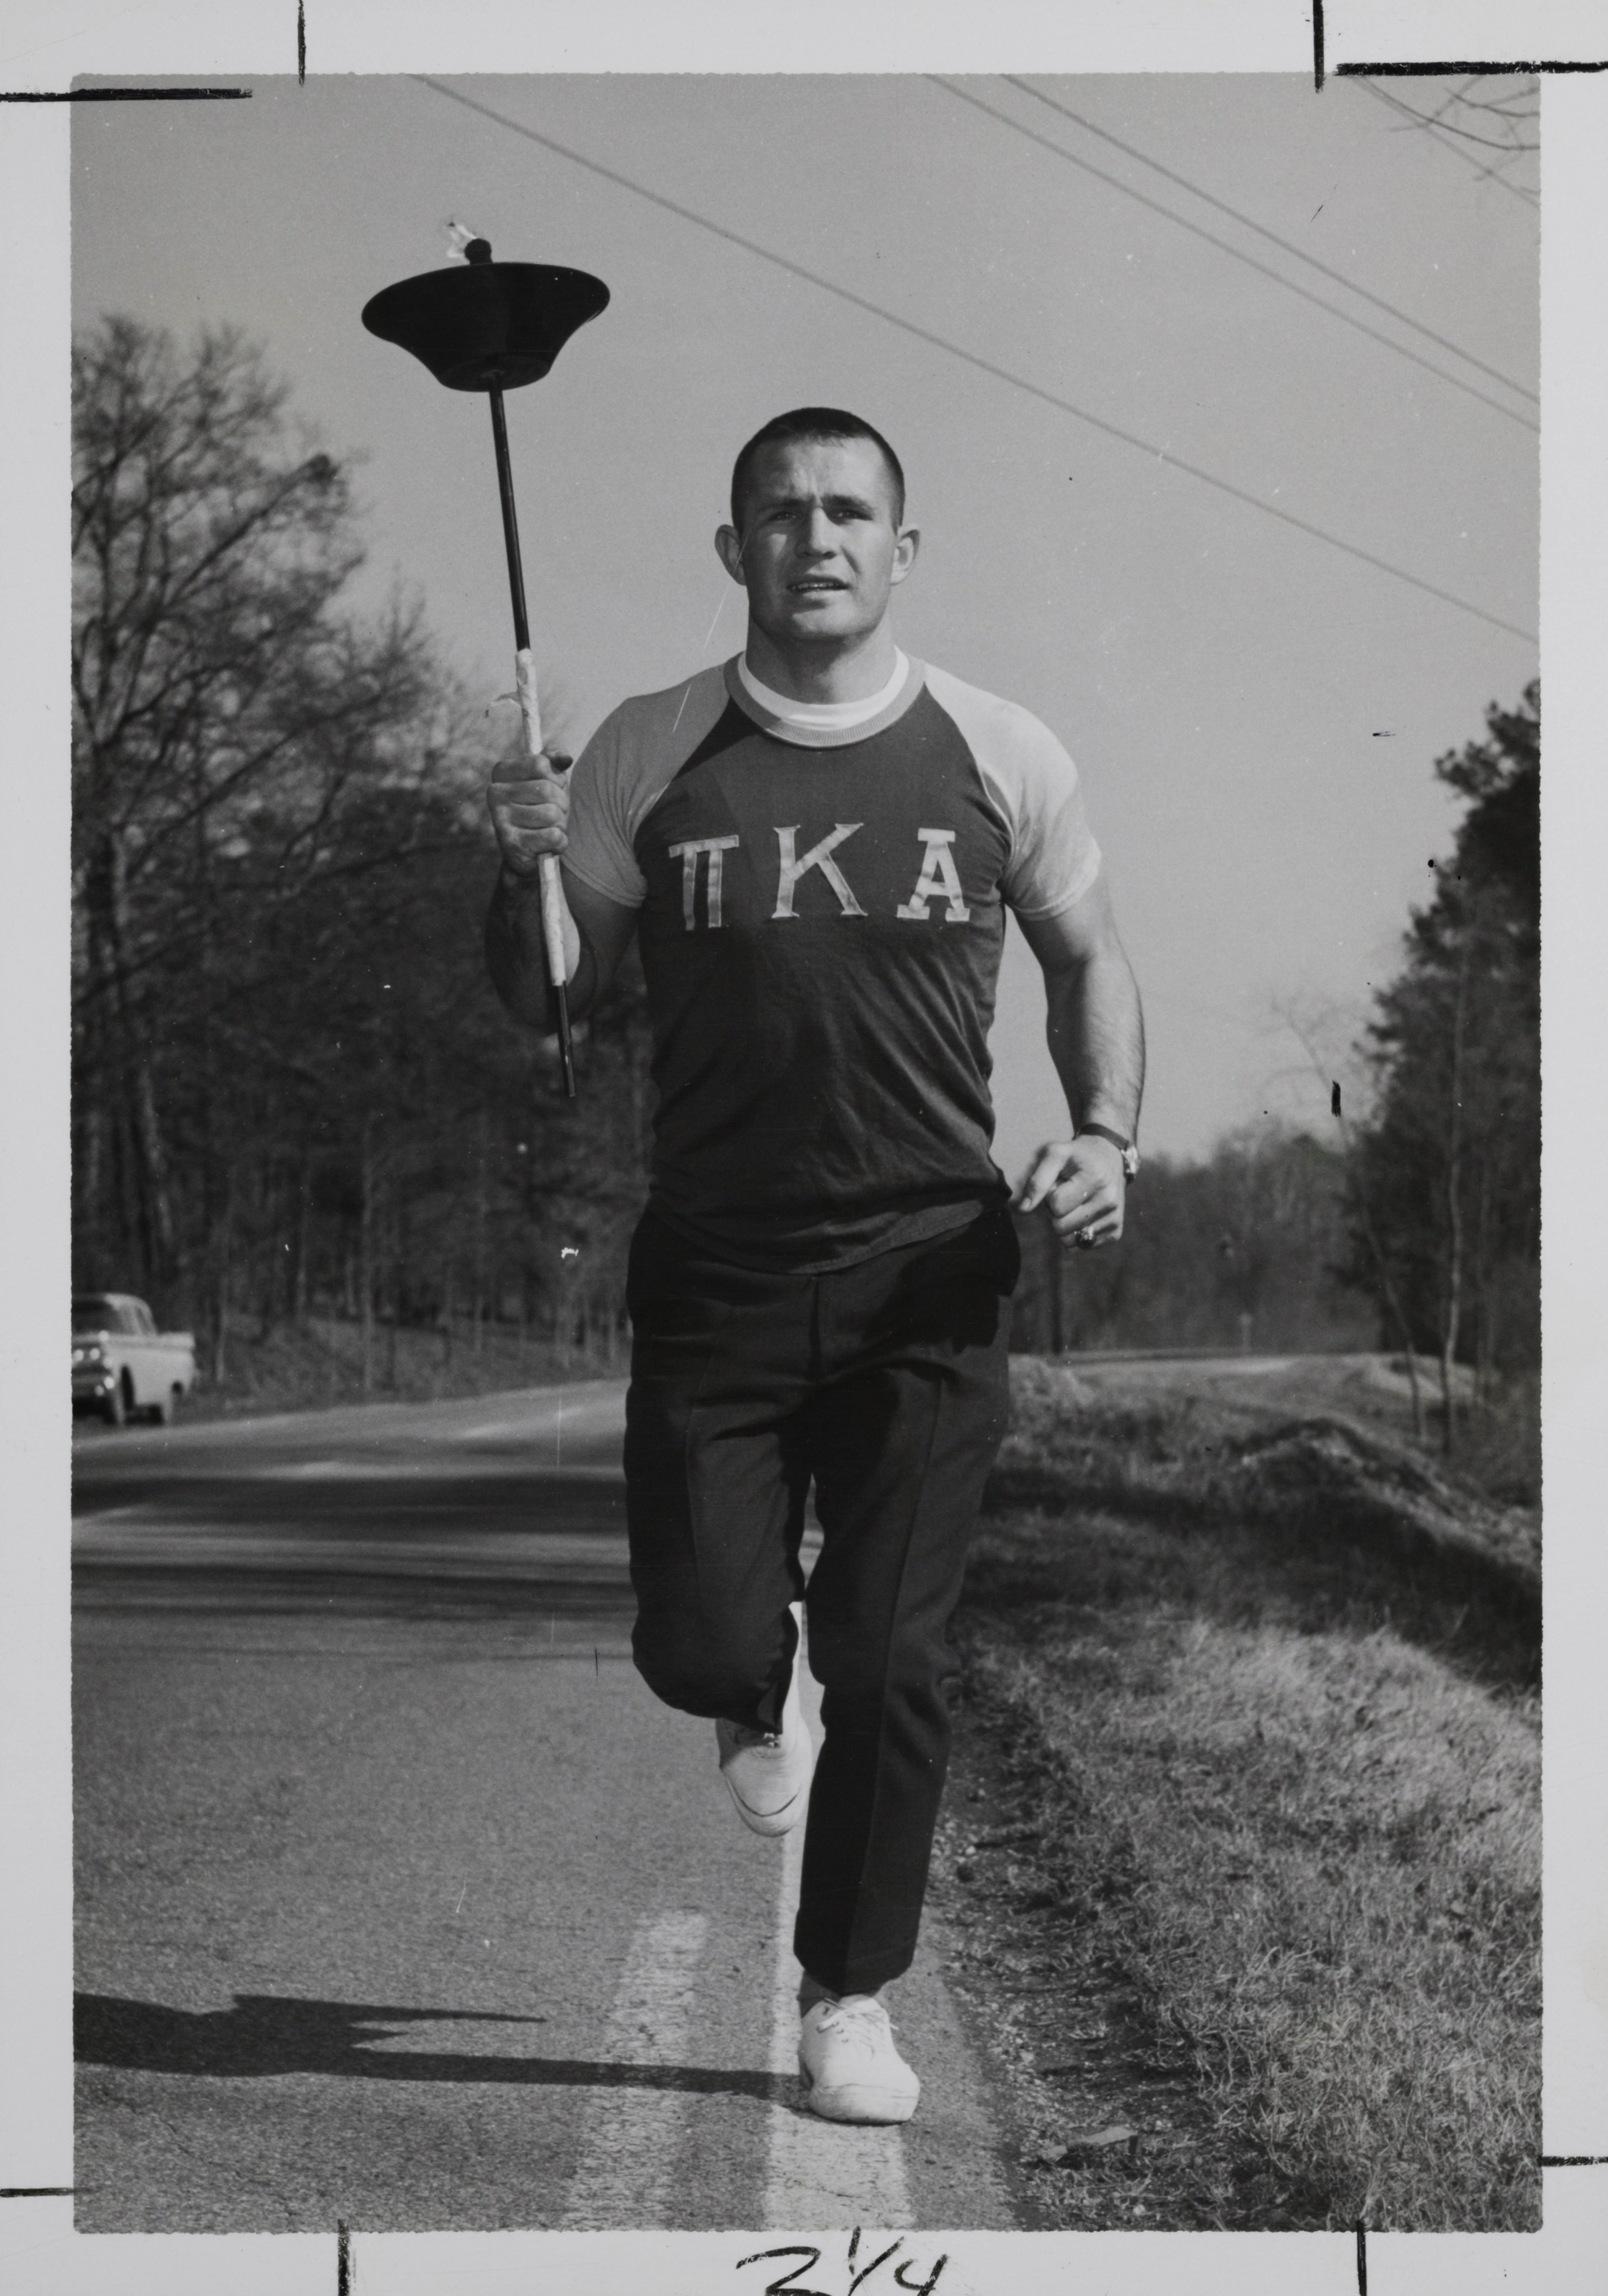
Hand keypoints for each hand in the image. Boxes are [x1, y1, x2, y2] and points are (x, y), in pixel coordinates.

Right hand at [487, 748, 572, 879]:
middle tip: (553, 812)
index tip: (551, 786)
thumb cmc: (541, 807)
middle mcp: (495, 793)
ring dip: (560, 824)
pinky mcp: (511, 844)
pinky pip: (553, 836)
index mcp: (502, 771)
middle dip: (561, 803)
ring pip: (552, 814)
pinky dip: (559, 842)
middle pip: (547, 790)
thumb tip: (565, 758)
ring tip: (549, 828)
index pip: (540, 763)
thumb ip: (554, 760)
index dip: (555, 777)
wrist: (529, 851)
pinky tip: (548, 844)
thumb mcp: (549, 778)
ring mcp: (500, 819)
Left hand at [1014, 1135, 1126, 1249]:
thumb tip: (1023, 1209)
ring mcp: (1114, 1219)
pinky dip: (1076, 1233)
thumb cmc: (1077, 1157)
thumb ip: (1037, 1181)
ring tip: (1074, 1204)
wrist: (1110, 1159)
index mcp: (1095, 1179)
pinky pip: (1081, 1246)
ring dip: (1064, 1225)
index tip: (1059, 1184)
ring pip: (1070, 1240)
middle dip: (1055, 1212)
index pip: (1056, 1205)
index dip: (1050, 1196)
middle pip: (1061, 1226)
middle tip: (1066, 1195)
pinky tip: (1083, 1214)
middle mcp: (1109, 1201)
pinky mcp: (1116, 1232)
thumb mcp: (1055, 1154)